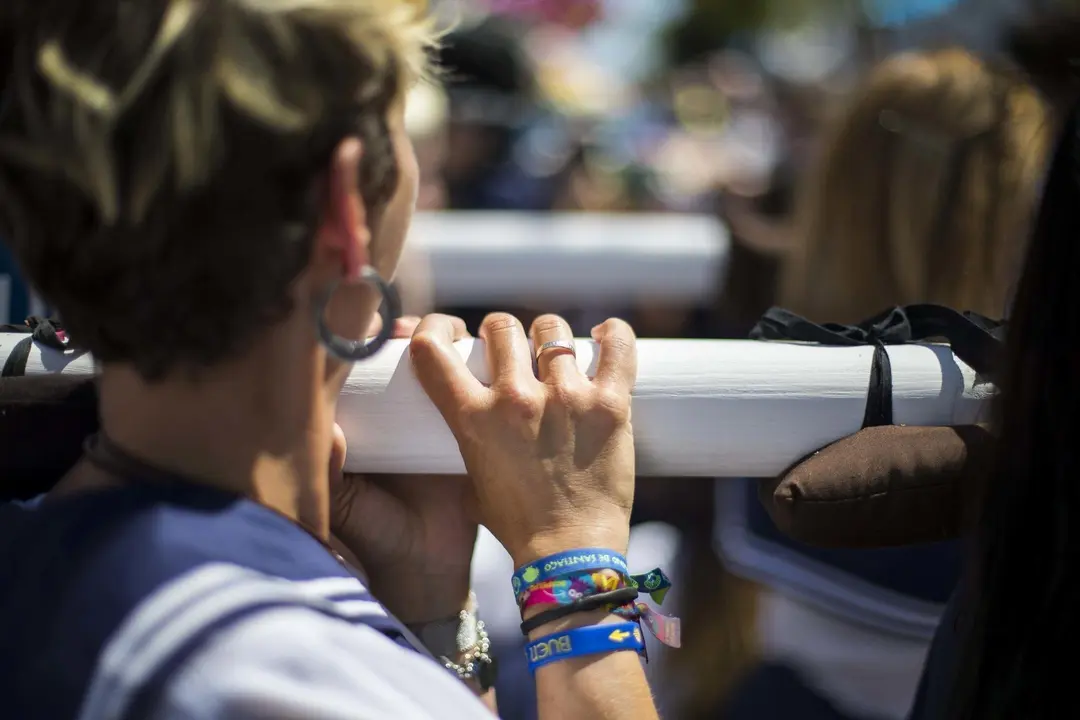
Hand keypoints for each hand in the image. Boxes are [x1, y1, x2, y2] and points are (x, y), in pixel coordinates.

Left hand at [330, 314, 478, 623]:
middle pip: (414, 359)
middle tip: (418, 331)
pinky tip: (489, 358)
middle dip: (419, 334)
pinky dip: (487, 372)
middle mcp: (404, 419)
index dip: (373, 341)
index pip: (369, 369)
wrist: (431, 575)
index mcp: (370, 427)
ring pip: (451, 369)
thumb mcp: (348, 504)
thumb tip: (330, 430)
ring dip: (454, 344)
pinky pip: (483, 397)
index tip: (381, 329)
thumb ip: (331, 472)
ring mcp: (443, 426)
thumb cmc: (379, 539)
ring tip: (454, 338)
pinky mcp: (477, 437)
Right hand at [410, 312, 637, 566]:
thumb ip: (469, 436)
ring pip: (551, 330)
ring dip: (550, 337)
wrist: (570, 554)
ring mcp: (566, 399)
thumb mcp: (471, 476)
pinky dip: (612, 335)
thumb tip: (471, 410)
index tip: (453, 332)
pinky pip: (616, 345)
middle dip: (503, 333)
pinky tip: (604, 338)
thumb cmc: (519, 523)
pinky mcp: (610, 405)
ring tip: (557, 353)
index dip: (436, 328)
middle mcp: (515, 401)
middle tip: (514, 351)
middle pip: (501, 327)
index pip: (432, 349)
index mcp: (473, 419)